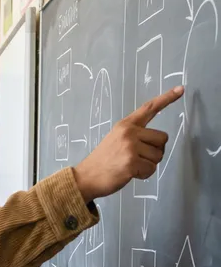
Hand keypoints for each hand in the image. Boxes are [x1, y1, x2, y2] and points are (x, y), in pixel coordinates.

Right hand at [73, 86, 183, 201]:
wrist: (85, 177)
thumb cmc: (102, 161)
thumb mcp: (115, 139)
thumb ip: (134, 136)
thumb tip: (157, 143)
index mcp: (125, 125)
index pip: (149, 108)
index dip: (166, 98)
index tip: (180, 89)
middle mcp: (129, 133)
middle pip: (162, 139)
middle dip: (155, 151)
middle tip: (138, 158)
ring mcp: (130, 147)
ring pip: (158, 156)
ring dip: (148, 164)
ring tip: (130, 166)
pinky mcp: (131, 163)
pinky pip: (151, 169)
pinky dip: (143, 175)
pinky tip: (130, 174)